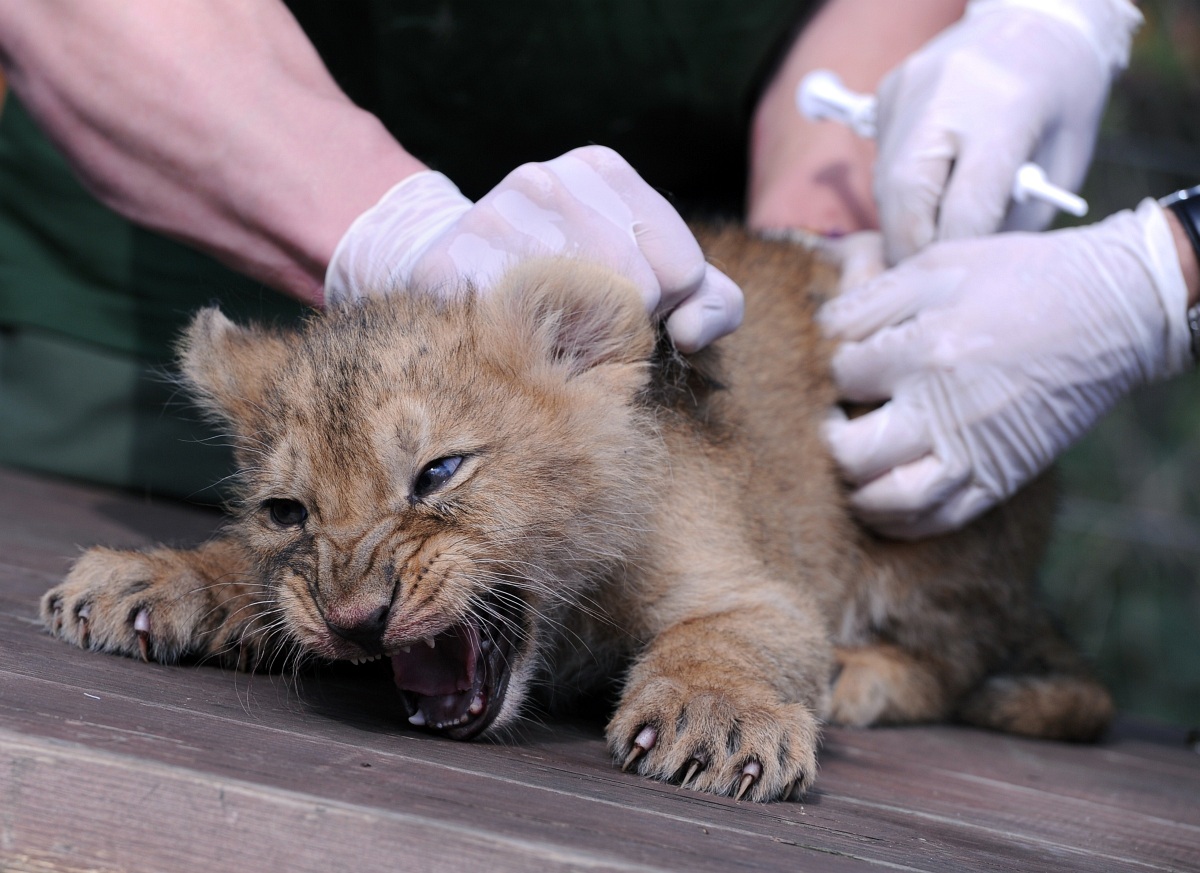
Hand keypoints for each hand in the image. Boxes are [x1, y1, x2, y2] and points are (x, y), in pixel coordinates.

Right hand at [325, 146, 743, 352]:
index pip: (681, 270)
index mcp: (603, 169)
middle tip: (587, 334)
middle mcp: (547, 178)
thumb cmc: (573, 289)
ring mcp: (494, 214)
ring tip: (548, 336)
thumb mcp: (659, 283)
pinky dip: (525, 353)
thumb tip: (690, 333)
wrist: (453, 273)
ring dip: (573, 348)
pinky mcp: (449, 261)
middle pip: (636, 291)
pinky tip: (513, 340)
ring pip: (578, 314)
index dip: (663, 312)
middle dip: (623, 333)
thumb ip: (711, 303)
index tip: (627, 311)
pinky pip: (519, 330)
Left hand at [819, 200, 1192, 538]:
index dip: (824, 371)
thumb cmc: (1020, 278)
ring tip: (849, 466)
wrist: (1115, 309)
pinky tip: (880, 500)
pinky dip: (898, 520)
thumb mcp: (940, 264)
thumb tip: (821, 329)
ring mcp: (974, 450)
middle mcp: (945, 406)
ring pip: (887, 499)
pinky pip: (937, 518)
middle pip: (849, 451)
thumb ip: (872, 299)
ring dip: (854, 490)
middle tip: (829, 422)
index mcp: (926, 347)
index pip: (838, 376)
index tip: (832, 367)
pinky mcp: (999, 477)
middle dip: (826, 439)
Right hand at [873, 0, 1140, 264]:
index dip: (961, 255)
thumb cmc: (1061, 98)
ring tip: (930, 235)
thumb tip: (964, 263)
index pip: (964, 210)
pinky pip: (882, 159)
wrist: (1037, 19)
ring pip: (885, 184)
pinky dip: (900, 188)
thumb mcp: (1063, 162)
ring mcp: (908, 89)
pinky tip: (929, 188)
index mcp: (1004, 110)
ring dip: (903, 221)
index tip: (959, 284)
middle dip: (911, 248)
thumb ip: (1017, 218)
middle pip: (905, 198)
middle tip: (922, 278)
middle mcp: (945, 93)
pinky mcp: (888, 91)